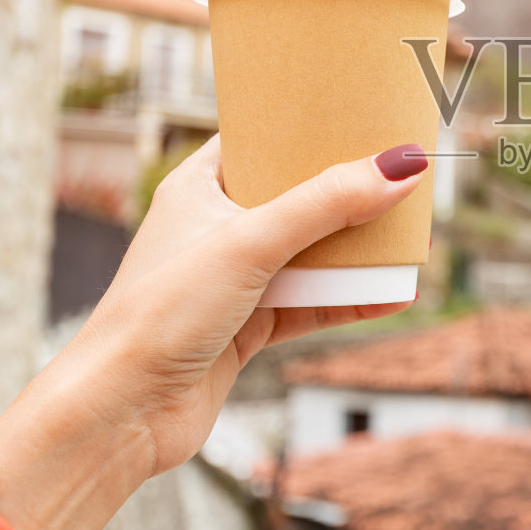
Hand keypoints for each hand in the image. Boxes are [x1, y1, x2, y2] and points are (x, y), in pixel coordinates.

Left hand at [0, 136, 424, 529]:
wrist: (120, 412)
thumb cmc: (159, 313)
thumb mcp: (251, 243)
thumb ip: (326, 204)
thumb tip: (399, 167)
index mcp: (197, 187)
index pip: (260, 140)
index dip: (307, 129)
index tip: (361, 117)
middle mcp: (213, 228)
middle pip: (295, 198)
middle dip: (347, 193)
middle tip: (400, 175)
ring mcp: (231, 281)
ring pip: (308, 254)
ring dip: (354, 251)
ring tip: (410, 238)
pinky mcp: (245, 328)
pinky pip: (310, 304)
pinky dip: (349, 299)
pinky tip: (392, 295)